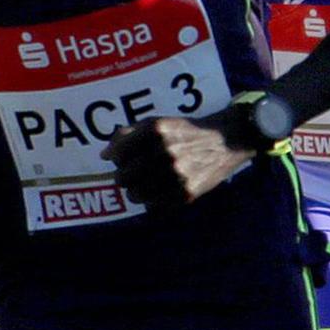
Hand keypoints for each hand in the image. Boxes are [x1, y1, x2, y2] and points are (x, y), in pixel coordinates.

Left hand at [103, 110, 255, 208]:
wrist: (225, 141)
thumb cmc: (184, 131)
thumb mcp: (156, 122)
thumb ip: (127, 135)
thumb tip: (105, 155)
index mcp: (155, 131)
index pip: (117, 154)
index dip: (115, 158)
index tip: (121, 159)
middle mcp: (165, 152)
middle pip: (122, 177)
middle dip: (122, 176)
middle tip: (130, 173)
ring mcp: (176, 174)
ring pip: (134, 195)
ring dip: (134, 191)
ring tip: (143, 183)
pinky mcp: (187, 193)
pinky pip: (153, 206)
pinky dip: (150, 201)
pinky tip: (156, 191)